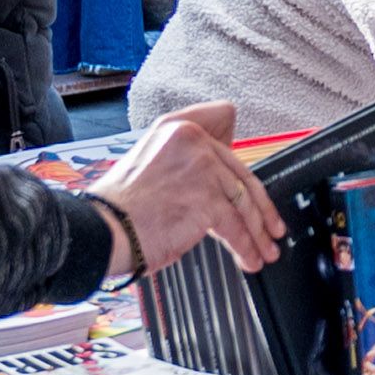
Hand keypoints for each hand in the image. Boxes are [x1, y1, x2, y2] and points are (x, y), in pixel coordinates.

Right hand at [89, 101, 284, 274]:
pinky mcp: (207, 199)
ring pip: (245, 203)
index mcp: (176, 127)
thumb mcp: (150, 162)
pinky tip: (249, 258)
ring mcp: (202, 168)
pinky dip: (246, 247)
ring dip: (258, 232)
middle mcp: (192, 140)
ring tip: (264, 249)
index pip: (224, 116)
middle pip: (243, 172)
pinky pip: (237, 227)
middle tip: (271, 226)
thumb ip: (184, 159)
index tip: (246, 165)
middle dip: (261, 206)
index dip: (238, 144)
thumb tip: (220, 178)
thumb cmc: (120, 207)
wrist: (103, 229)